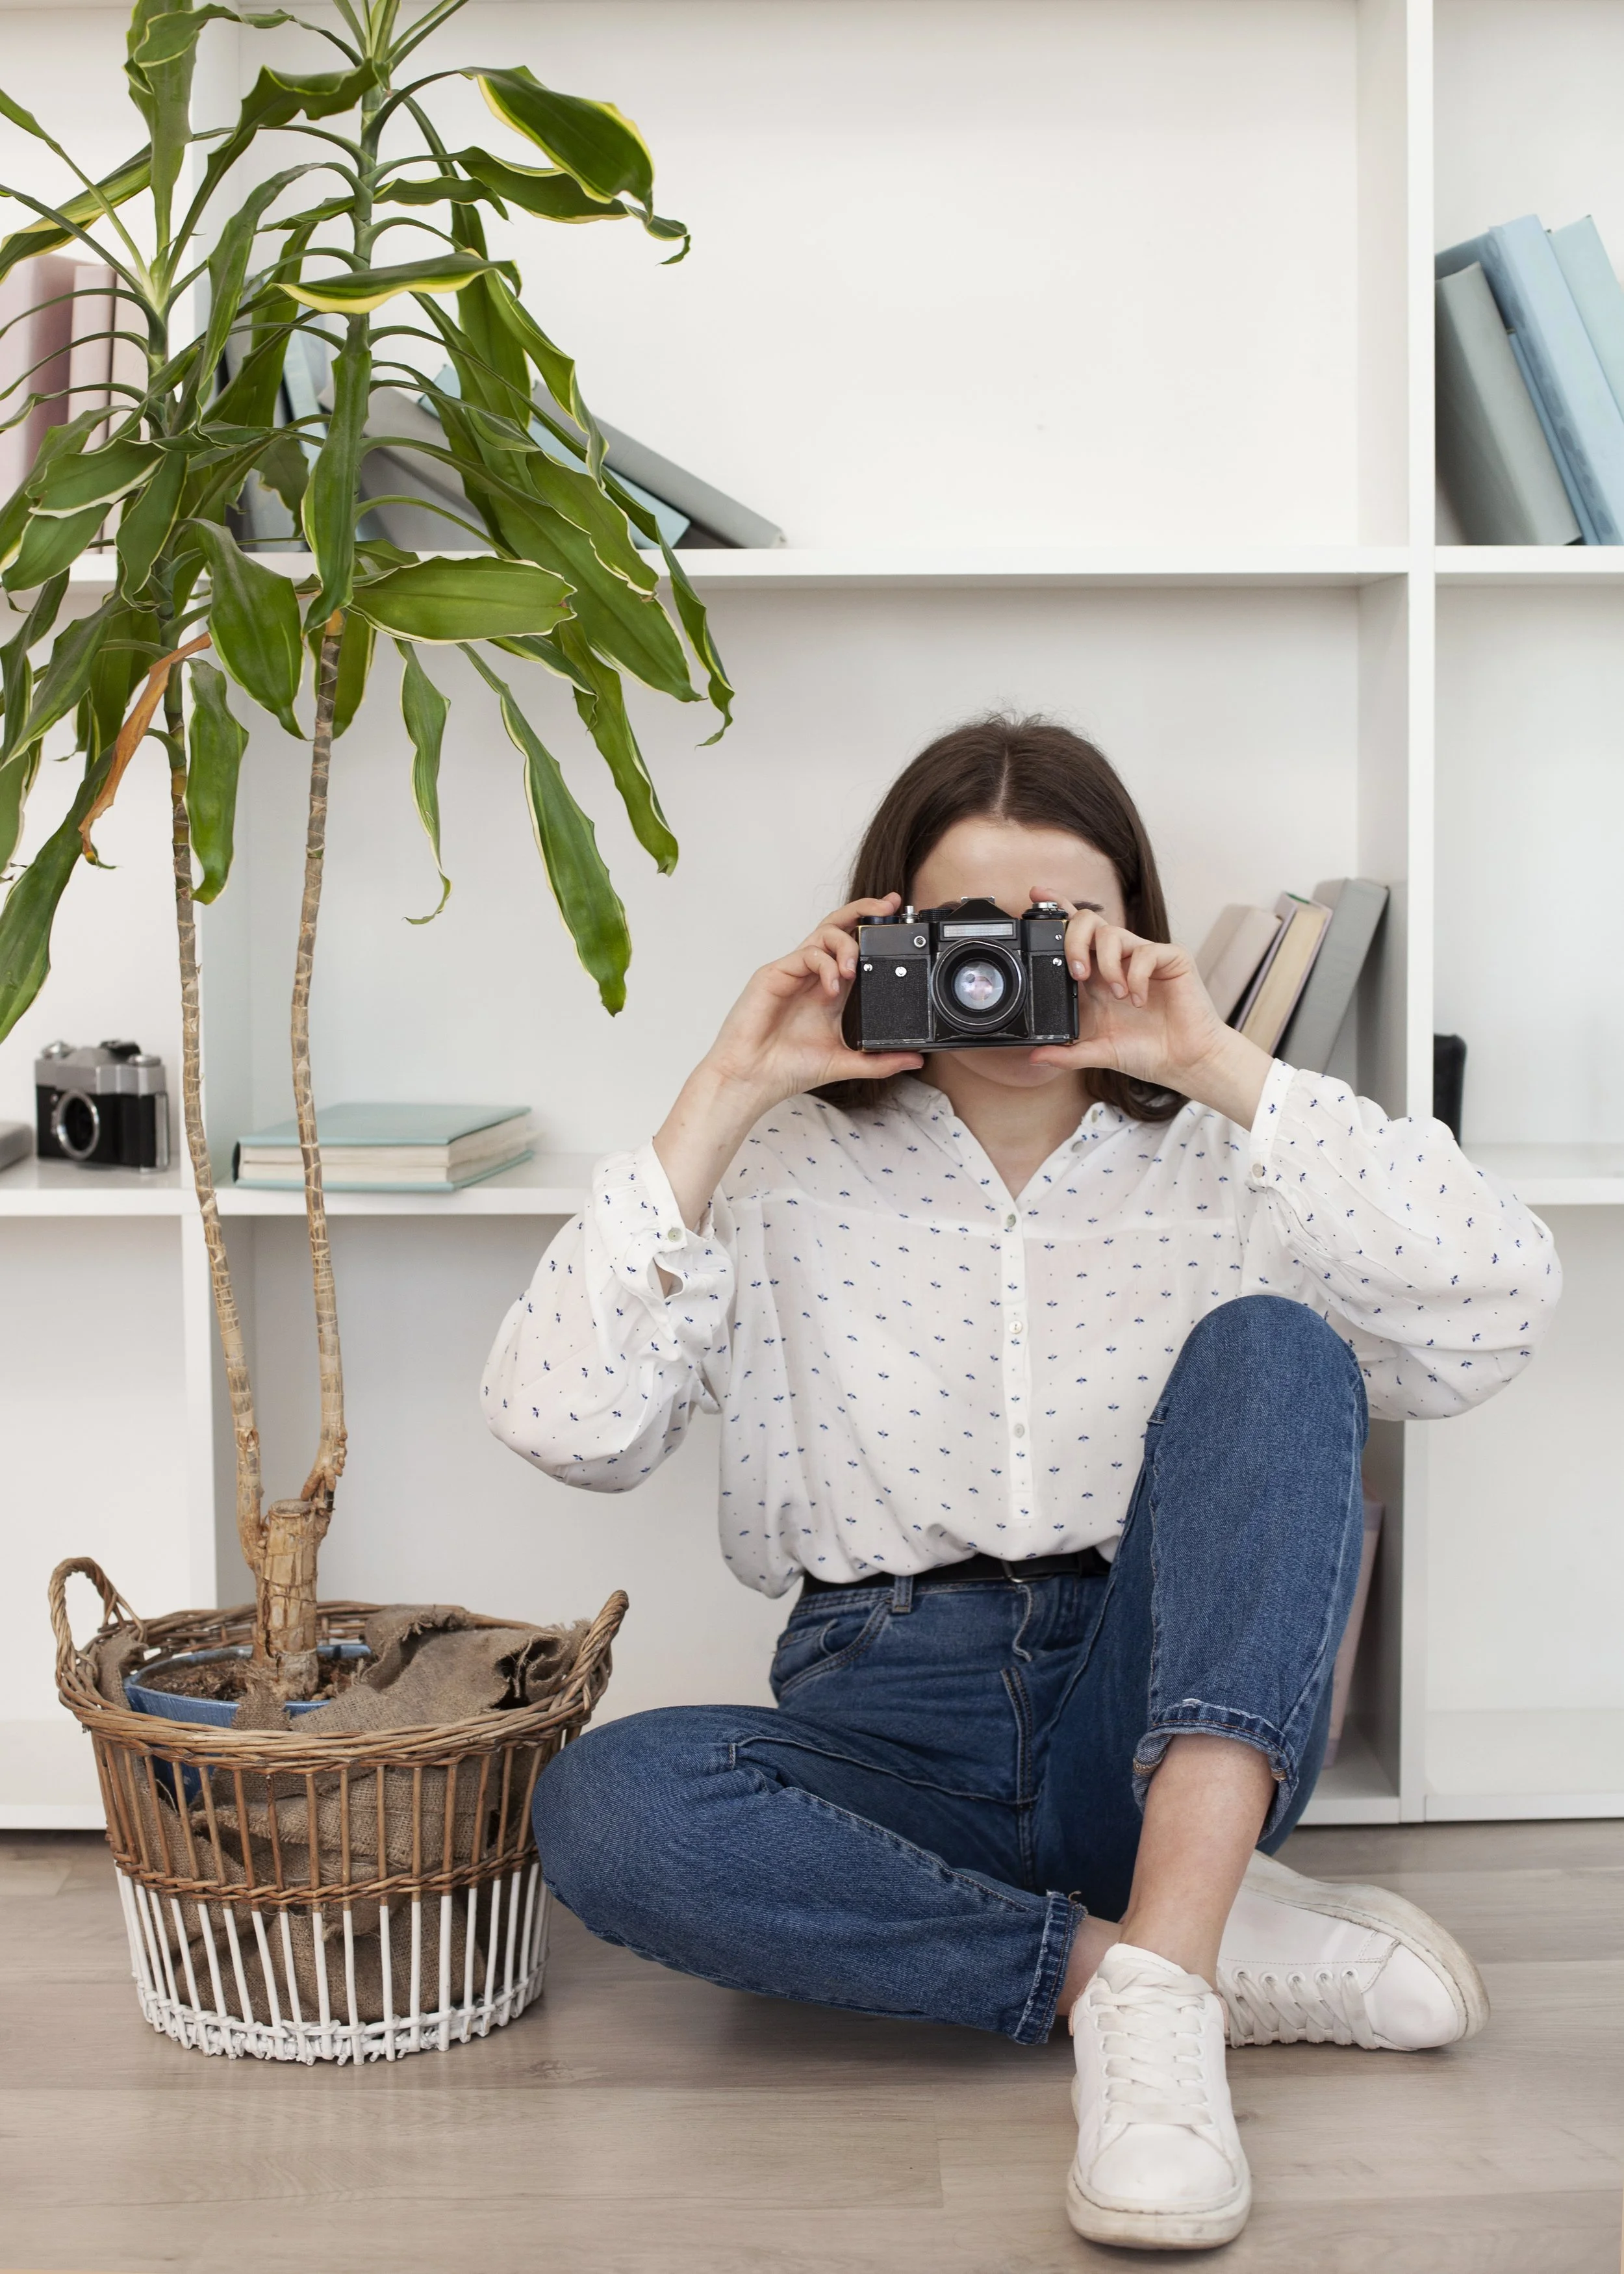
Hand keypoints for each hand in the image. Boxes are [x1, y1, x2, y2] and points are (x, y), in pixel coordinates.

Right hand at [701, 893, 924, 1107]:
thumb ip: (880, 1061)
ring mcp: (793, 973)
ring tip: (855, 970)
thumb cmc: (788, 1069)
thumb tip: (916, 1059)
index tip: (899, 918)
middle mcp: (813, 976)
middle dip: (865, 911)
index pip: (853, 947)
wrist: (751, 1081)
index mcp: (829, 991)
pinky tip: (834, 987)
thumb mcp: (845, 1063)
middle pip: (838, 926)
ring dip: (846, 944)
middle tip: (889, 907)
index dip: (875, 930)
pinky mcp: (775, 975)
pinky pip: (806, 954)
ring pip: (824, 933)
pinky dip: (825, 965)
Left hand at [1026, 891, 1271, 1125]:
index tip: (1036, 895)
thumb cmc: (1146, 1052)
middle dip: (1074, 941)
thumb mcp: (1098, 1052)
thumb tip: (1034, 1057)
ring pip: (1112, 933)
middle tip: (1078, 974)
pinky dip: (1136, 978)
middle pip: (1087, 921)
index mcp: (1097, 976)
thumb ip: (1067, 1053)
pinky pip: (1145, 952)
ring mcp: (1143, 957)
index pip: (1074, 932)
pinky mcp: (1171, 959)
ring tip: (1118, 996)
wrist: (1184, 1062)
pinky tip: (1140, 1001)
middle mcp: (1117, 960)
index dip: (1057, 909)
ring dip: (1107, 966)